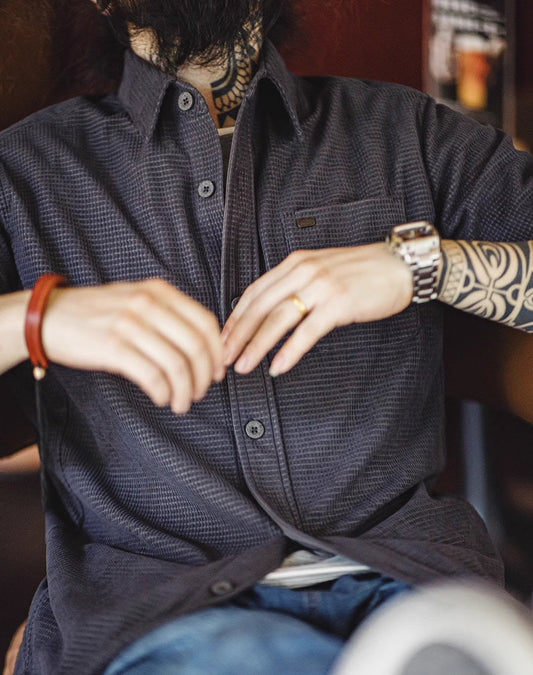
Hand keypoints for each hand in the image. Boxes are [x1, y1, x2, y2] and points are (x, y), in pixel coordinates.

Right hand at [42, 279, 224, 413]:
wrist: (46, 316)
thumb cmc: (94, 312)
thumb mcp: (134, 299)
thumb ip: (166, 314)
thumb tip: (201, 347)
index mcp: (159, 291)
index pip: (205, 322)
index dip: (217, 353)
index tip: (217, 372)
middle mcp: (147, 303)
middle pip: (196, 346)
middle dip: (205, 377)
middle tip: (201, 392)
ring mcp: (130, 324)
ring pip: (177, 365)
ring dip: (185, 391)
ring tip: (181, 402)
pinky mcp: (113, 347)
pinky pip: (153, 376)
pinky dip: (164, 393)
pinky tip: (162, 398)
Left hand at [222, 243, 412, 376]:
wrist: (401, 266)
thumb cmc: (364, 272)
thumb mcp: (322, 270)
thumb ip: (296, 285)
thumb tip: (271, 312)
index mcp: (296, 263)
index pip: (255, 291)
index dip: (235, 318)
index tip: (223, 338)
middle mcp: (304, 271)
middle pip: (260, 306)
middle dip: (238, 335)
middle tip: (224, 357)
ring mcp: (321, 287)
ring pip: (278, 319)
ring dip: (256, 345)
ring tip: (243, 366)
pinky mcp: (339, 304)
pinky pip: (307, 331)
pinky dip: (290, 351)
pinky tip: (278, 366)